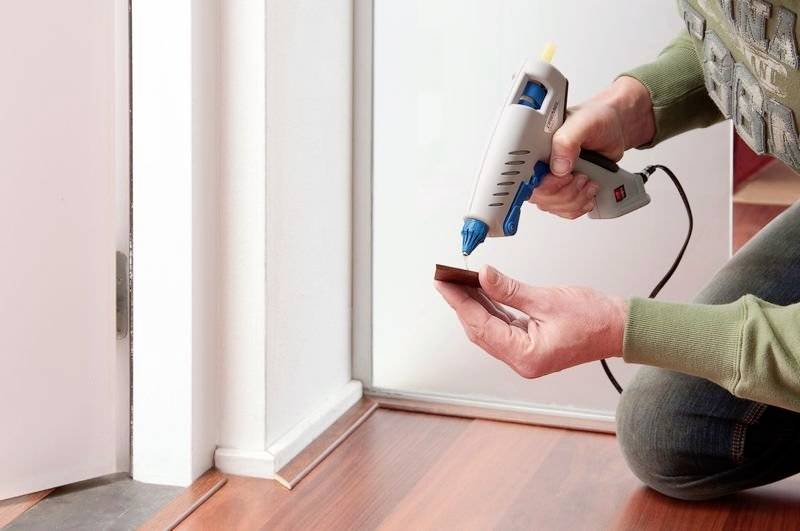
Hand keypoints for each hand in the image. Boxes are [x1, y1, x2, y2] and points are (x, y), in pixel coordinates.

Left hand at [435, 265, 627, 377]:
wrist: (620, 327)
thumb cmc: (594, 319)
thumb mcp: (546, 299)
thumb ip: (510, 290)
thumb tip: (484, 276)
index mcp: (526, 356)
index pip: (481, 326)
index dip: (460, 303)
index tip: (444, 283)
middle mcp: (522, 361)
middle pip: (481, 330)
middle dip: (462, 304)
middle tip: (446, 280)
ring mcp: (525, 355)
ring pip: (490, 329)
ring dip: (474, 306)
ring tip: (458, 283)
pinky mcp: (530, 345)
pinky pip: (502, 327)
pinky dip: (491, 309)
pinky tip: (481, 293)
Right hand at [531, 76, 654, 218]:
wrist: (614, 129)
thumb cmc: (598, 119)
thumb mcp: (584, 123)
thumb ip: (567, 141)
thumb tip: (558, 166)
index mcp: (538, 149)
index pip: (529, 180)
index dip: (548, 186)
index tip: (567, 176)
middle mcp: (542, 165)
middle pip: (542, 198)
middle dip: (568, 193)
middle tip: (582, 176)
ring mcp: (553, 180)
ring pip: (554, 207)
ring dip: (576, 200)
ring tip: (588, 182)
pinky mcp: (565, 190)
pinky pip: (564, 211)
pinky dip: (579, 206)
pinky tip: (587, 193)